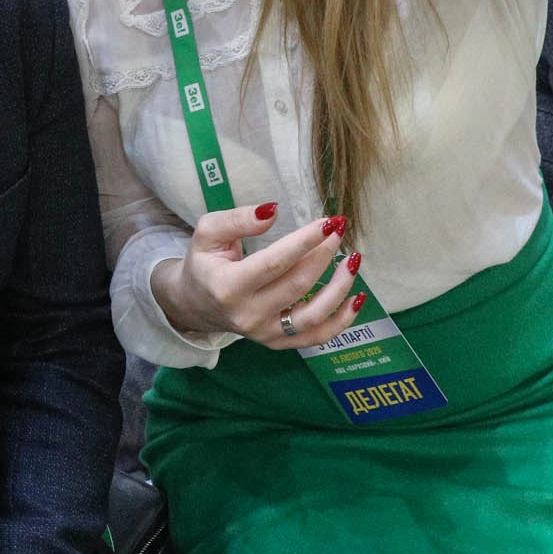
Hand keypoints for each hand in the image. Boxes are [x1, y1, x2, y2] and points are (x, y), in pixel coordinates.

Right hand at [150, 204, 363, 348]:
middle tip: (340, 228)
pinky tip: (357, 297)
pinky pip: (317, 337)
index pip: (275, 262)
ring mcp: (264, 333)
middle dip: (324, 254)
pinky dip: (342, 320)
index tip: (327, 221)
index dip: (305, 241)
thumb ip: (238, 219)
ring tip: (353, 259)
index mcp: (227, 287)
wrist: (195, 303)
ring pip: (313, 316)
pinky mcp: (278, 342)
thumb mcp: (208, 232)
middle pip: (298, 285)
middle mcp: (248, 315)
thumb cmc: (204, 262)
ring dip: (340, 286)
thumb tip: (273, 211)